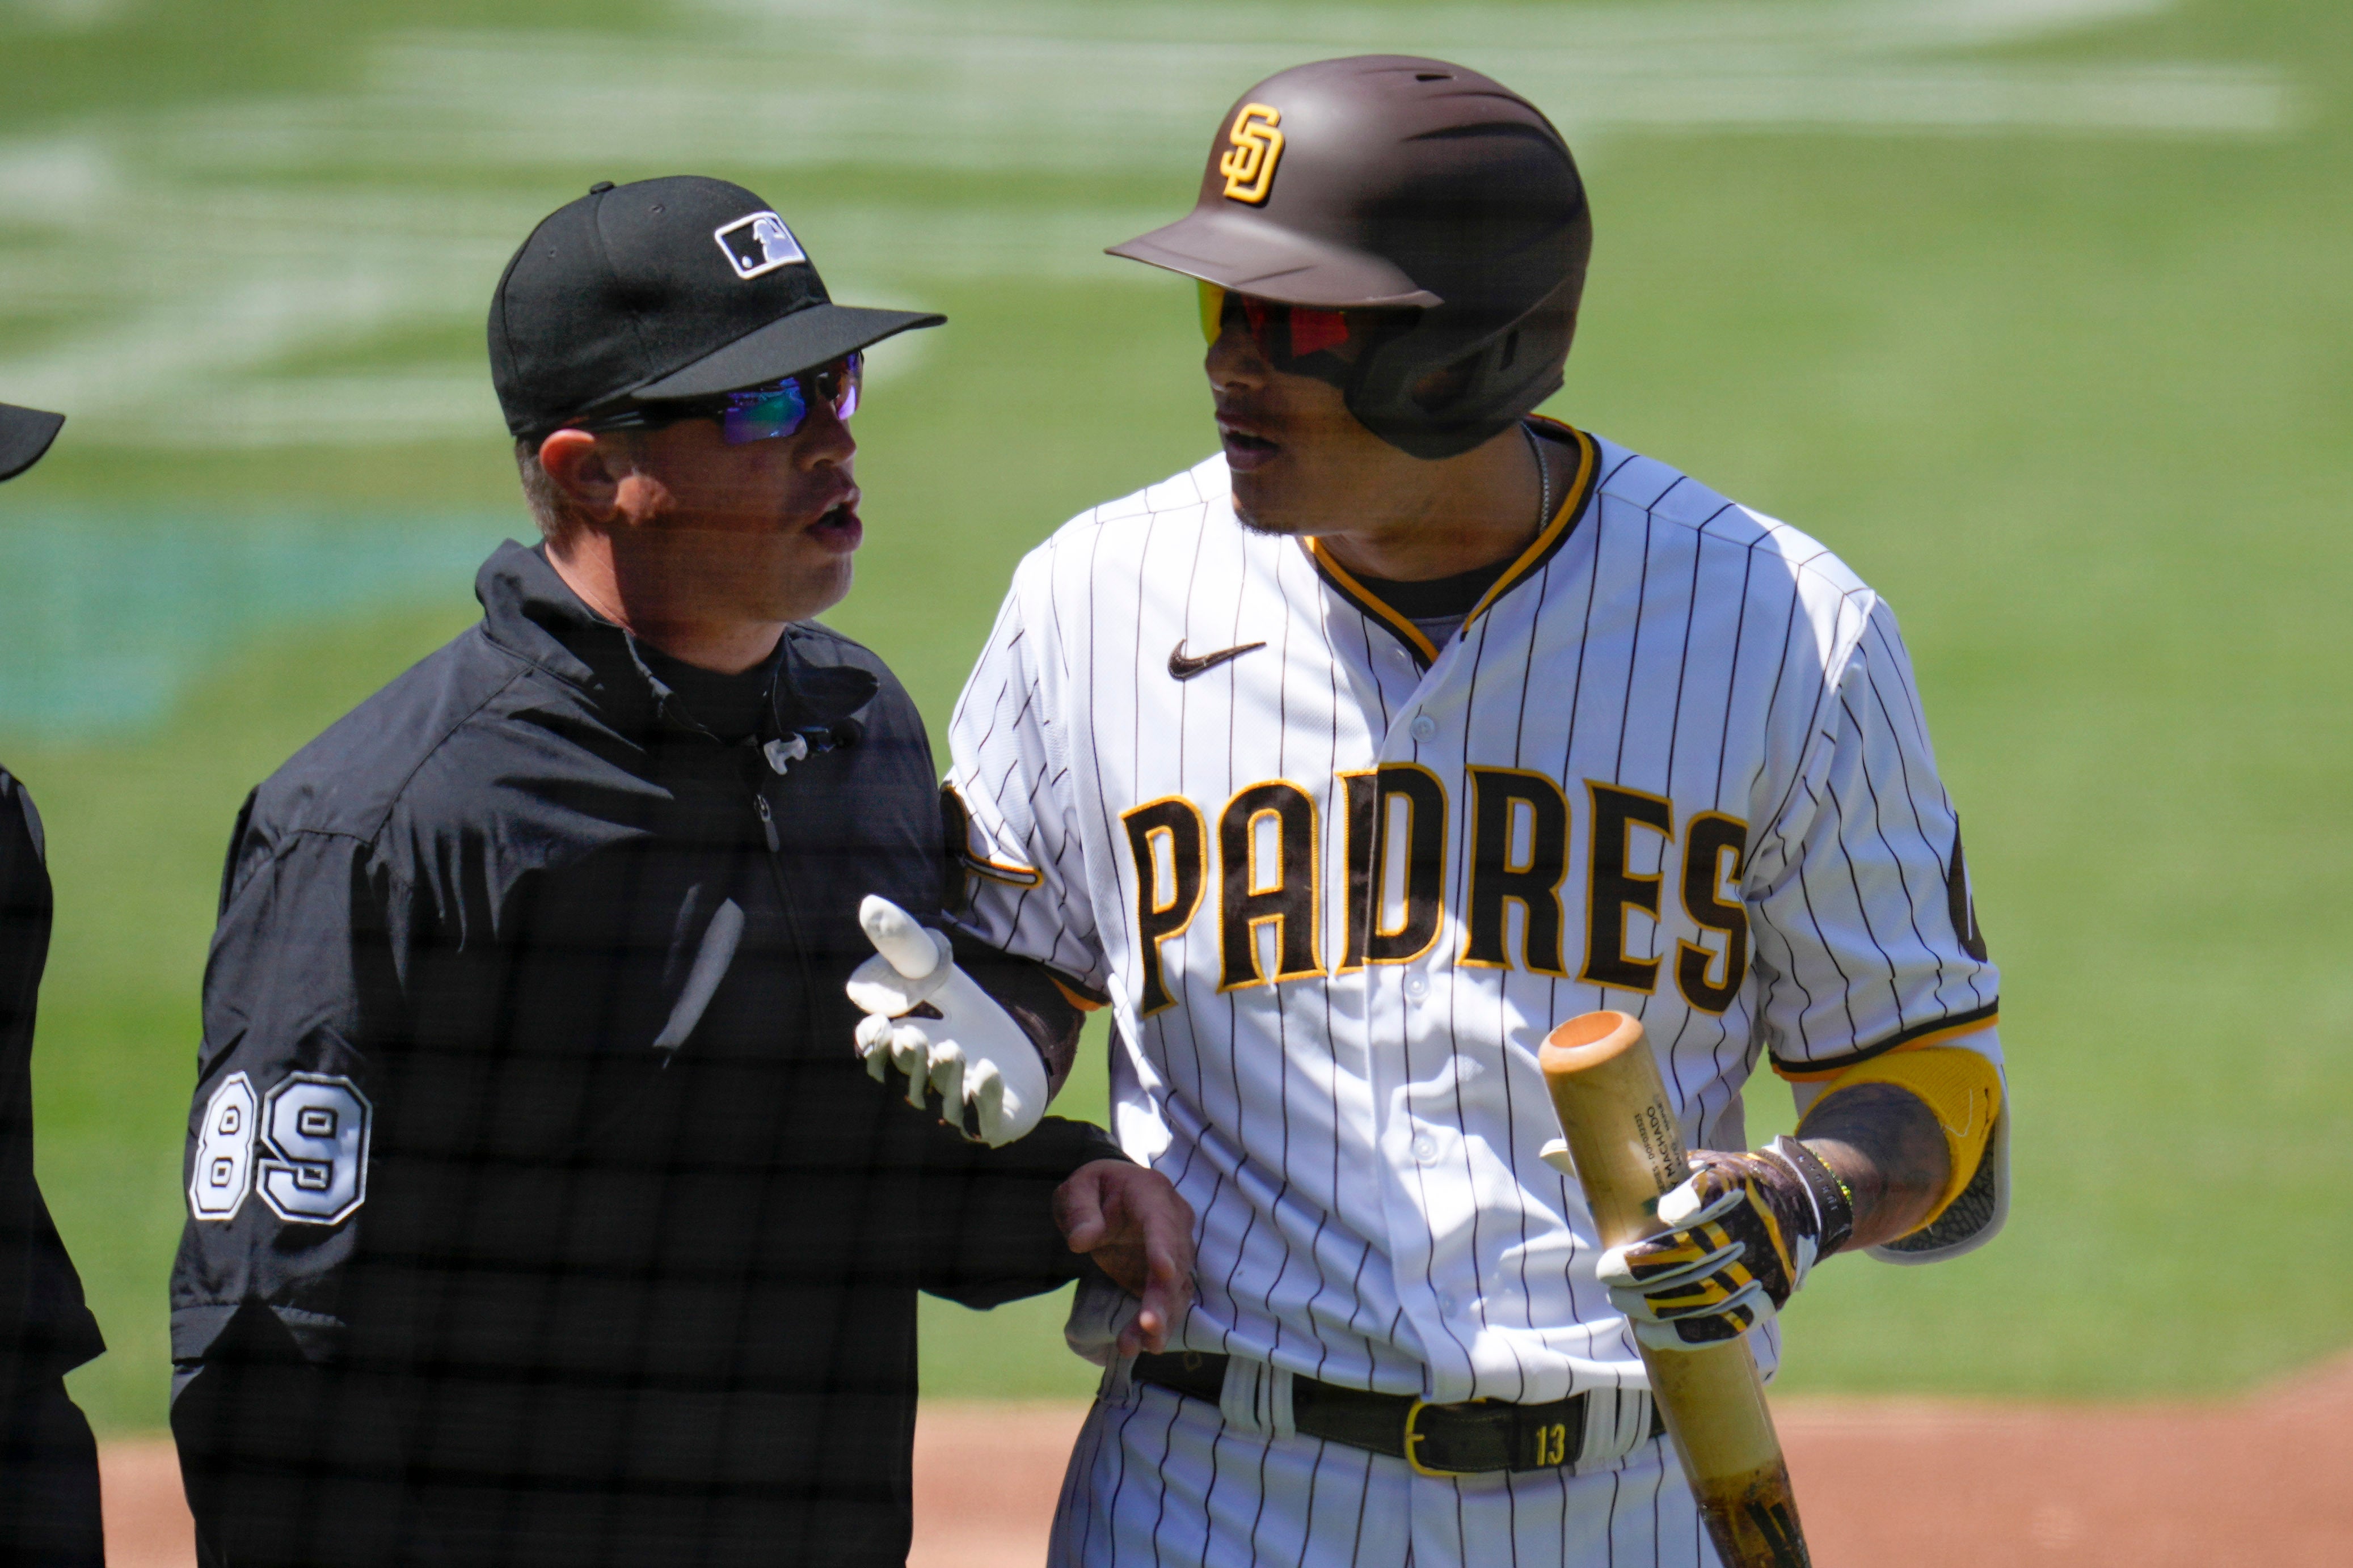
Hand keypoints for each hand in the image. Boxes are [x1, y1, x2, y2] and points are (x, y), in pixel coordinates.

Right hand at [846, 895, 1047, 1145]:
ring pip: (945, 1102)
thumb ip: (908, 950)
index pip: (878, 1057)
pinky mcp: (993, 1122)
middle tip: (915, 1037)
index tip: (877, 1027)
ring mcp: (959, 1110)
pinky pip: (985, 1119)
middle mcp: (926, 1089)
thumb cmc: (973, 1021)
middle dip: (909, 1061)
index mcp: (905, 1056)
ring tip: (954, 1049)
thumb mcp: (943, 980)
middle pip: (907, 1081)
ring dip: (946, 1077)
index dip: (874, 1046)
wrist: (1027, 1053)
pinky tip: (988, 1071)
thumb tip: (871, 904)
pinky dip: (985, 1098)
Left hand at [1054, 1160, 1195, 1356]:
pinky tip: (1137, 1345)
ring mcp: (1173, 1253)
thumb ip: (1080, 1210)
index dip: (1163, 1249)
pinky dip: (1153, 1327)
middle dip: (1163, 1299)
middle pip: (1175, 1265)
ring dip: (1160, 1321)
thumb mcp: (1077, 1189)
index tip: (1162, 1273)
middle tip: (1149, 1326)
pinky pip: (1166, 1304)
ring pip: (1174, 1291)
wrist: (1108, 1198)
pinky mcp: (1165, 1278)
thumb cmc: (1093, 1189)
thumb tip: (1082, 1240)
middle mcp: (1173, 1224)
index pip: (1162, 1224)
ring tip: (1135, 1346)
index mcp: (1152, 1195)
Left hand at [1595, 1136, 1852, 1350]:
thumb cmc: (1709, 1186)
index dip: (1694, 1200)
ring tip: (1620, 1301)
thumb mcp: (1676, 1166)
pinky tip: (1648, 1333)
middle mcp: (1753, 1219)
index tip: (1666, 1214)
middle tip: (1605, 1273)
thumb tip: (1547, 1151)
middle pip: (1699, 1249)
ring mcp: (1764, 1262)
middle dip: (1645, 1267)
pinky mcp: (1769, 1297)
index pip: (1716, 1187)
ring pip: (1708, 1291)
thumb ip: (1617, 1166)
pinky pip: (1728, 1324)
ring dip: (1656, 1302)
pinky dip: (1686, 1333)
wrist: (1786, 1205)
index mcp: (1731, 1178)